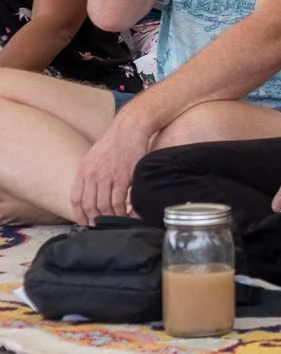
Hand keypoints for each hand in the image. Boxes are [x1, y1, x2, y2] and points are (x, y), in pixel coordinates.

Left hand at [68, 110, 154, 224]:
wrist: (131, 127)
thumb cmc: (116, 141)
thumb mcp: (94, 156)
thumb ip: (90, 174)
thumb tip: (91, 192)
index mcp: (83, 170)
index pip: (76, 199)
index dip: (80, 215)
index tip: (86, 222)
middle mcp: (92, 175)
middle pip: (90, 205)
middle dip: (95, 219)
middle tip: (102, 225)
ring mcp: (107, 176)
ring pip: (104, 206)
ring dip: (110, 217)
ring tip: (116, 222)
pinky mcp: (123, 177)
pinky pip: (119, 201)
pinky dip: (122, 211)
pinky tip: (126, 214)